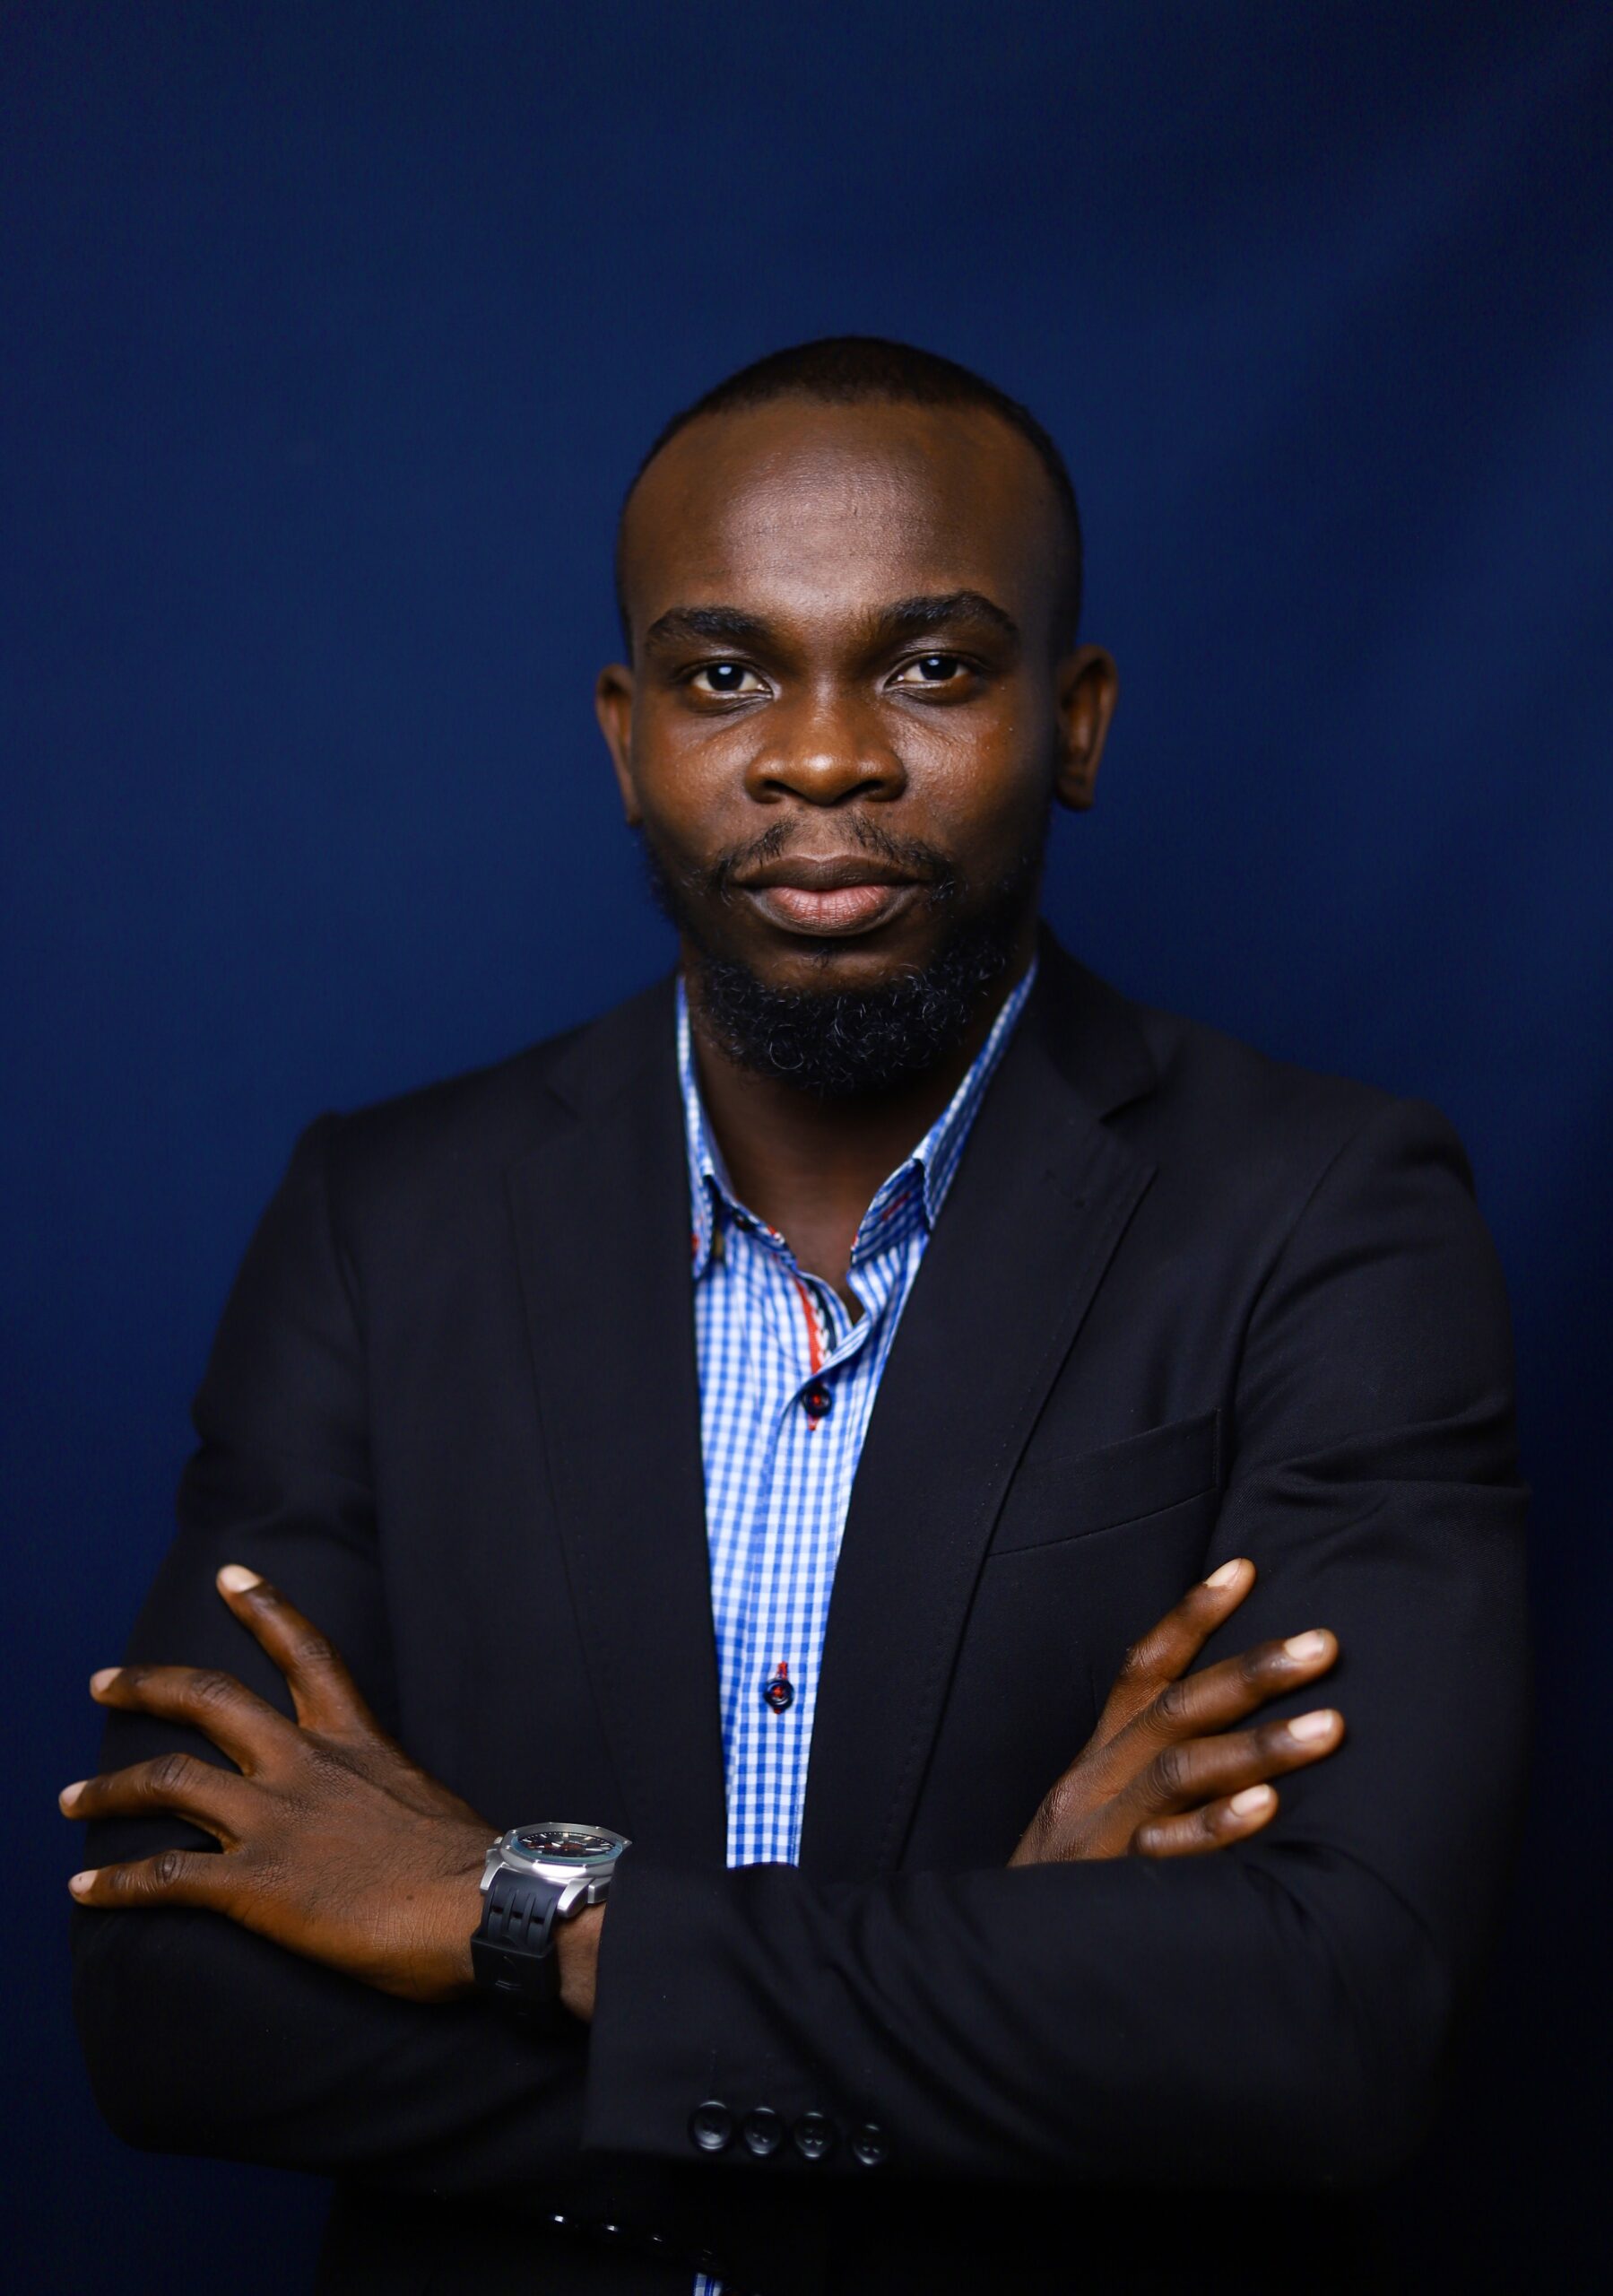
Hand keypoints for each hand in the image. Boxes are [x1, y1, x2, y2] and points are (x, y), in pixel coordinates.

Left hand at [60, 1566, 495, 2001]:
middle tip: (102, 1683)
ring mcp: (274, 1821)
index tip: (228, 1575)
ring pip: (169, 1781)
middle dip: (146, 1688)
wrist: (479, 1906)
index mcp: (354, 1739)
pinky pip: (166, 1876)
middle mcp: (303, 1765)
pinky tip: (83, 1892)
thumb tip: (379, 1807)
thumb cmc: (468, 1864)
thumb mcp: (424, 1796)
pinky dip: (117, 1884)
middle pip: (210, 1702)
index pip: (304, 1652)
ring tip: (70, 1800)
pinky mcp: (254, 1885)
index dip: (263, 1608)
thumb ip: (383, 1787)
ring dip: (109, 1789)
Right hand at [1008, 1558, 1342, 1864]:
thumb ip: (1146, 1780)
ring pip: (1180, 1769)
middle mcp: (1095, 1783)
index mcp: (1096, 1760)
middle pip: (1177, 1707)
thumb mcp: (1094, 1819)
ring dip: (1260, 1744)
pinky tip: (1269, 1808)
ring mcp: (1101, 1835)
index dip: (1191, 1616)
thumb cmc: (1068, 1895)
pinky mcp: (1109, 1891)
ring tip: (1331, 1726)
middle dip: (1254, 1670)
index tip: (1246, 1568)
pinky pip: (1166, 1854)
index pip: (1142, 1668)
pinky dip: (1217, 1826)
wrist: (994, 1973)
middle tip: (1325, 1644)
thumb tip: (1232, 1743)